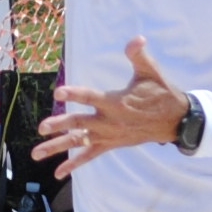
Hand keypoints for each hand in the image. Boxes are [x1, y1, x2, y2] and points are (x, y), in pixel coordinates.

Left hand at [32, 37, 188, 177]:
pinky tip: (59, 173)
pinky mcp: (110, 144)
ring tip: (37, 153)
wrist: (174, 120)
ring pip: (79, 142)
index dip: (74, 94)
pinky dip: (74, 164)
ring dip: (57, 147)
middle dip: (60, 125)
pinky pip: (90, 155)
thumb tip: (138, 38)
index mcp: (116, 102)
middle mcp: (109, 121)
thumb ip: (139, 55)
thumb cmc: (160, 93)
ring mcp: (108, 135)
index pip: (90, 97)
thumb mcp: (151, 72)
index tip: (58, 92)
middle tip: (42, 127)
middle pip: (79, 123)